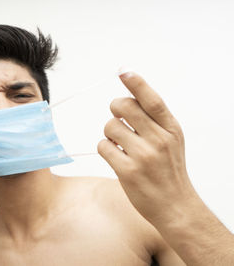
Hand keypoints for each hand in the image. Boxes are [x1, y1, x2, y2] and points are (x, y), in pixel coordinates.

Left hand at [97, 69, 196, 224]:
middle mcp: (159, 139)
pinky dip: (105, 149)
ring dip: (109, 134)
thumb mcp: (172, 140)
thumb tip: (128, 97)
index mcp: (170, 129)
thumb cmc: (168, 169)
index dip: (136, 83)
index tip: (123, 71)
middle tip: (118, 119)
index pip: (152, 100)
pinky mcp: (127, 171)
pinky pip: (103, 147)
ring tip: (120, 144)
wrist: (174, 205)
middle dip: (115, 109)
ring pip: (109, 126)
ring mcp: (143, 155)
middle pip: (123, 107)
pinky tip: (116, 157)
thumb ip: (154, 120)